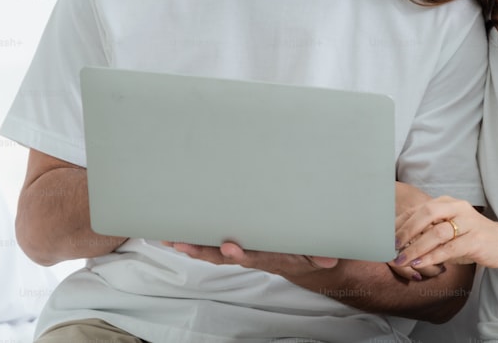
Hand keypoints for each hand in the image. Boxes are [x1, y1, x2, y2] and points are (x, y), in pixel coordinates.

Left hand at [164, 241, 337, 276]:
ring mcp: (240, 251)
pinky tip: (174, 233)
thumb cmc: (306, 254)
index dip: (240, 253)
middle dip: (202, 250)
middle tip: (184, 244)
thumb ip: (321, 257)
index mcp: (269, 256)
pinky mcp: (234, 244)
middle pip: (222, 256)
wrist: (303, 264)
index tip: (230, 247)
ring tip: (169, 237)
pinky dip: (193, 239)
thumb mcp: (317, 256)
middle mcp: (249, 255)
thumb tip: (329, 260)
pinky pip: (211, 243)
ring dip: (191, 245)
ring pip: (211, 250)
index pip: (252, 256)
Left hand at [393, 196, 497, 270]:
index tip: (385, 236)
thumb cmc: (469, 237)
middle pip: (427, 213)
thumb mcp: (447, 231)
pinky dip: (432, 257)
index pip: (419, 209)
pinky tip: (420, 264)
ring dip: (416, 247)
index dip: (401, 222)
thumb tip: (399, 243)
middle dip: (406, 231)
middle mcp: (457, 208)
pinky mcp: (476, 239)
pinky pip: (449, 248)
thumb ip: (427, 233)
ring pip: (437, 232)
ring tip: (402, 260)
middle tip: (392, 246)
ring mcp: (468, 222)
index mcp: (447, 202)